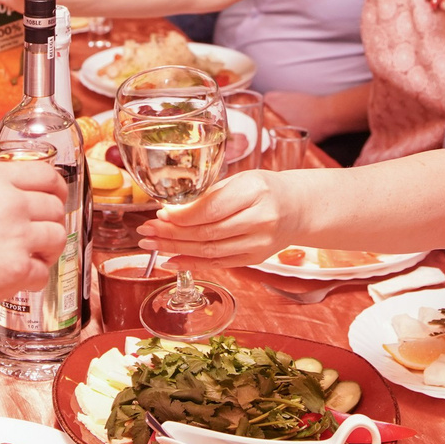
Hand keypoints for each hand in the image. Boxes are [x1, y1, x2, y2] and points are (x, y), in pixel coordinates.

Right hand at [0, 154, 66, 310]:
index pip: (46, 176)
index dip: (56, 190)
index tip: (56, 199)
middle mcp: (13, 203)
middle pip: (55, 209)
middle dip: (50, 223)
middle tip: (37, 237)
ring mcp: (18, 236)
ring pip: (56, 239)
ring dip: (46, 251)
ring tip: (27, 260)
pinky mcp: (17, 269)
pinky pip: (42, 273)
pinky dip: (32, 279)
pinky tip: (15, 280)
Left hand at [139, 169, 288, 264]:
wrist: (297, 208)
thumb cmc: (265, 189)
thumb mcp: (242, 179)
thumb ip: (211, 194)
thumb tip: (173, 209)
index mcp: (256, 192)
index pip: (212, 208)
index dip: (182, 215)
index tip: (160, 215)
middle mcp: (260, 220)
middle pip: (207, 232)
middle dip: (172, 233)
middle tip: (146, 231)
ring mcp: (259, 244)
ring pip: (210, 251)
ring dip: (176, 249)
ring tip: (152, 245)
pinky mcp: (255, 259)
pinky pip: (219, 264)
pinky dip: (193, 263)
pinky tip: (171, 260)